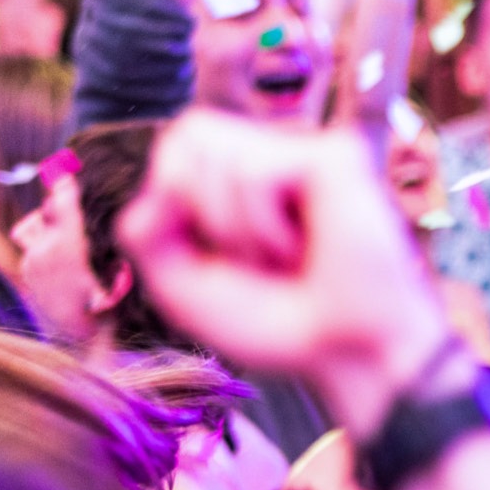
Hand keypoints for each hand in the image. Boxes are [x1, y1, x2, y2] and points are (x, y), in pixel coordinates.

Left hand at [117, 113, 452, 436]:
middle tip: (252, 256)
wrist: (345, 355)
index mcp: (244, 175)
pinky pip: (254, 172)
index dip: (173, 200)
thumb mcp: (182, 285)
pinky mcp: (334, 155)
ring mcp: (308, 151)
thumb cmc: (278, 326)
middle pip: (186, 134)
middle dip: (200, 210)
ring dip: (238, 230)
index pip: (175, 146)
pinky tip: (308, 246)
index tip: (222, 257)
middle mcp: (278, 153)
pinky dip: (265, 225)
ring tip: (286, 257)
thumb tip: (157, 187)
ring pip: (215, 156)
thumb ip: (143, 232)